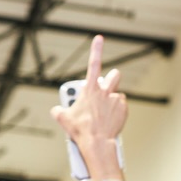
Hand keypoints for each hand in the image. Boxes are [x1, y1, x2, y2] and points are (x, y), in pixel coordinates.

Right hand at [50, 35, 126, 180]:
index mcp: (90, 89)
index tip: (99, 38)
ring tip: (105, 111)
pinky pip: (121, 105)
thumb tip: (57, 110)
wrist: (97, 143)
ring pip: (117, 93)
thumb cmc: (81, 130)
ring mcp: (116, 99)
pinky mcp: (124, 109)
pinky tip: (110, 119)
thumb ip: (59, 110)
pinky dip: (117, 110)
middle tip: (105, 87)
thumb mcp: (63, 119)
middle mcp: (105, 91)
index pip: (94, 64)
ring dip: (112, 99)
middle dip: (111, 78)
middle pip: (114, 76)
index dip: (96, 49)